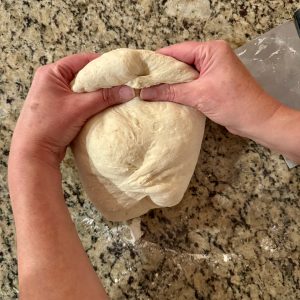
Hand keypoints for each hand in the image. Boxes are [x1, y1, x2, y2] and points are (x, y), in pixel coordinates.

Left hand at [10, 53, 134, 166]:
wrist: (33, 152)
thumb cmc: (49, 126)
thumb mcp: (79, 108)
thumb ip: (105, 97)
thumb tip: (128, 91)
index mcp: (51, 73)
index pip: (82, 60)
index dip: (102, 63)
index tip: (120, 70)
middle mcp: (52, 81)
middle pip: (83, 74)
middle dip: (102, 80)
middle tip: (120, 84)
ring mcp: (55, 96)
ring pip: (82, 89)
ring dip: (97, 93)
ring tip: (114, 95)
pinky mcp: (59, 109)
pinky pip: (79, 101)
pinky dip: (91, 103)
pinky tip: (103, 107)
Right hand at [141, 41, 281, 137]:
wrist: (256, 120)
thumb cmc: (233, 103)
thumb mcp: (198, 95)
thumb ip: (171, 91)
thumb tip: (145, 92)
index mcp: (211, 51)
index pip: (177, 51)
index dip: (158, 60)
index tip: (140, 70)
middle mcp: (211, 57)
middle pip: (180, 62)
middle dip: (162, 73)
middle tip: (142, 83)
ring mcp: (212, 71)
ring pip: (185, 74)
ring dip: (170, 83)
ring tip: (150, 90)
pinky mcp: (212, 84)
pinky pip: (191, 84)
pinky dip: (180, 90)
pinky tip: (166, 96)